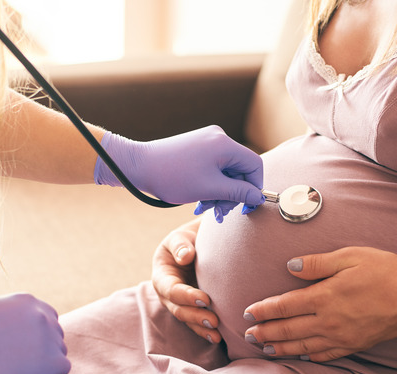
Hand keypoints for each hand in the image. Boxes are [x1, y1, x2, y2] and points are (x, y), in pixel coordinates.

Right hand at [0, 294, 69, 373]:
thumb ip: (8, 311)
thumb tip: (12, 321)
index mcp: (27, 301)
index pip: (46, 315)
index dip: (35, 332)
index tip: (24, 344)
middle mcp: (42, 315)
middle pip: (54, 332)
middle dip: (41, 345)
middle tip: (21, 360)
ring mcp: (48, 336)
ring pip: (58, 350)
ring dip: (45, 360)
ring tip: (20, 370)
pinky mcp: (51, 360)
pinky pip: (62, 367)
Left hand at [94, 126, 263, 219]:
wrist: (138, 166)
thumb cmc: (173, 177)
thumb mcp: (210, 189)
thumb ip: (239, 192)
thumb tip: (259, 197)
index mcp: (225, 144)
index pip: (255, 165)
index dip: (254, 188)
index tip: (245, 207)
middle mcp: (218, 138)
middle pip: (240, 169)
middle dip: (232, 194)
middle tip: (219, 213)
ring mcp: (207, 141)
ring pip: (226, 172)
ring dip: (220, 193)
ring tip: (206, 209)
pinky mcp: (197, 148)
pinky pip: (213, 168)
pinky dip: (210, 185)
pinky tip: (200, 200)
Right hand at [150, 218, 220, 343]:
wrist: (195, 246)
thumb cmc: (186, 241)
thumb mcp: (180, 237)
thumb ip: (180, 245)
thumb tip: (185, 256)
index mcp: (162, 277)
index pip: (171, 290)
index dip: (186, 296)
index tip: (205, 299)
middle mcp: (167, 295)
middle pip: (178, 309)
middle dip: (195, 316)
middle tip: (214, 320)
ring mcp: (178, 304)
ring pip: (187, 320)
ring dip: (201, 327)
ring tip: (217, 334)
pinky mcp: (191, 310)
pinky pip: (195, 324)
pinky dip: (205, 331)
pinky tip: (218, 337)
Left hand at [243, 247, 396, 361]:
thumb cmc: (385, 271)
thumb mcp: (350, 256)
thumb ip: (316, 263)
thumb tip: (290, 266)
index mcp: (324, 296)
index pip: (284, 306)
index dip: (264, 310)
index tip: (248, 312)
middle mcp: (329, 320)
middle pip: (289, 330)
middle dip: (266, 332)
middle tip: (248, 334)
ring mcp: (341, 336)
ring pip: (304, 346)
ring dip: (282, 348)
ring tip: (265, 349)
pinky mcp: (355, 344)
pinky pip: (327, 355)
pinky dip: (310, 357)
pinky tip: (302, 356)